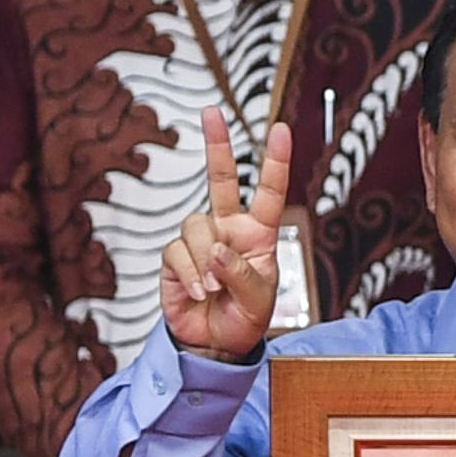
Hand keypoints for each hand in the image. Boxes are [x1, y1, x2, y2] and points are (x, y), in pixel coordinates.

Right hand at [159, 110, 286, 359]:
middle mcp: (227, 229)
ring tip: (213, 290)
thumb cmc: (245, 319)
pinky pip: (178, 253)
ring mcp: (200, 241)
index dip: (274, 162)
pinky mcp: (176, 259)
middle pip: (220, 179)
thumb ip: (241, 273)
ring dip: (205, 261)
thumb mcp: (259, 299)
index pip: (268, 192)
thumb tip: (216, 249)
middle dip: (217, 144)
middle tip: (212, 111)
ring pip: (195, 227)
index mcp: (258, 234)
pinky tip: (199, 294)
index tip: (280, 129)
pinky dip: (190, 275)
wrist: (215, 345)